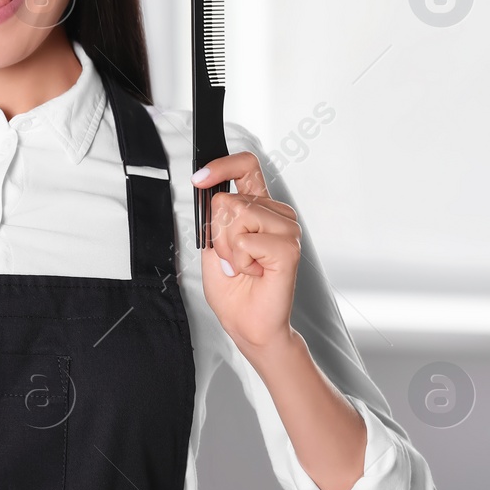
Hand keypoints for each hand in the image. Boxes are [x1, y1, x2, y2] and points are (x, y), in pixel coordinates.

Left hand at [191, 151, 301, 354]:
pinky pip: (247, 240)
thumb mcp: (212, 245)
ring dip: (228, 248)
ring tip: (244, 266)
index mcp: (259, 209)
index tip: (200, 178)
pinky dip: (240, 260)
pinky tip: (255, 272)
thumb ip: (214, 216)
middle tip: (231, 258)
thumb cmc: (234, 289)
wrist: (247, 323)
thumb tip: (208, 189)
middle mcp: (277, 215)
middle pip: (229, 199)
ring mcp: (287, 230)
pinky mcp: (289, 248)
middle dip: (217, 233)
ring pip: (237, 215)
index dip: (222, 165)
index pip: (247, 168)